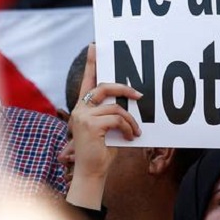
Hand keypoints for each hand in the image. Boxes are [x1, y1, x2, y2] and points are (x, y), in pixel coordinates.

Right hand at [70, 44, 142, 180]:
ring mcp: (83, 117)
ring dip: (130, 120)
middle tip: (139, 94)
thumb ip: (111, 113)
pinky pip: (117, 119)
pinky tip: (130, 138)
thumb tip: (130, 102)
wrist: (91, 173)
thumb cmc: (101, 152)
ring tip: (135, 132)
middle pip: (104, 87)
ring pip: (115, 107)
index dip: (92, 63)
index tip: (95, 46)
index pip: (87, 81)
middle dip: (124, 89)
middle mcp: (80, 109)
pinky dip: (128, 128)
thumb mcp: (107, 129)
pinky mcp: (91, 126)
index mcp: (82, 108)